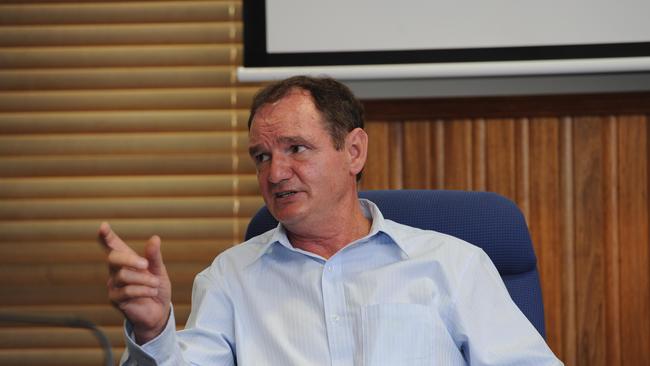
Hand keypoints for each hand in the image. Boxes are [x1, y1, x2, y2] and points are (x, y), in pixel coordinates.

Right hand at [98, 222, 171, 343]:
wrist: (158, 312)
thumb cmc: (156, 289)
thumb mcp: (158, 271)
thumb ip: (154, 256)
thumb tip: (155, 238)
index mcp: (126, 262)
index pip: (113, 246)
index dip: (107, 237)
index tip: (103, 226)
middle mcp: (116, 272)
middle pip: (113, 258)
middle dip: (129, 259)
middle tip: (146, 265)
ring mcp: (114, 286)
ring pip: (123, 276)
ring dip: (143, 279)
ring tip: (155, 283)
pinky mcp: (116, 300)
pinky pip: (126, 291)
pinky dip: (143, 290)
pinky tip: (152, 292)